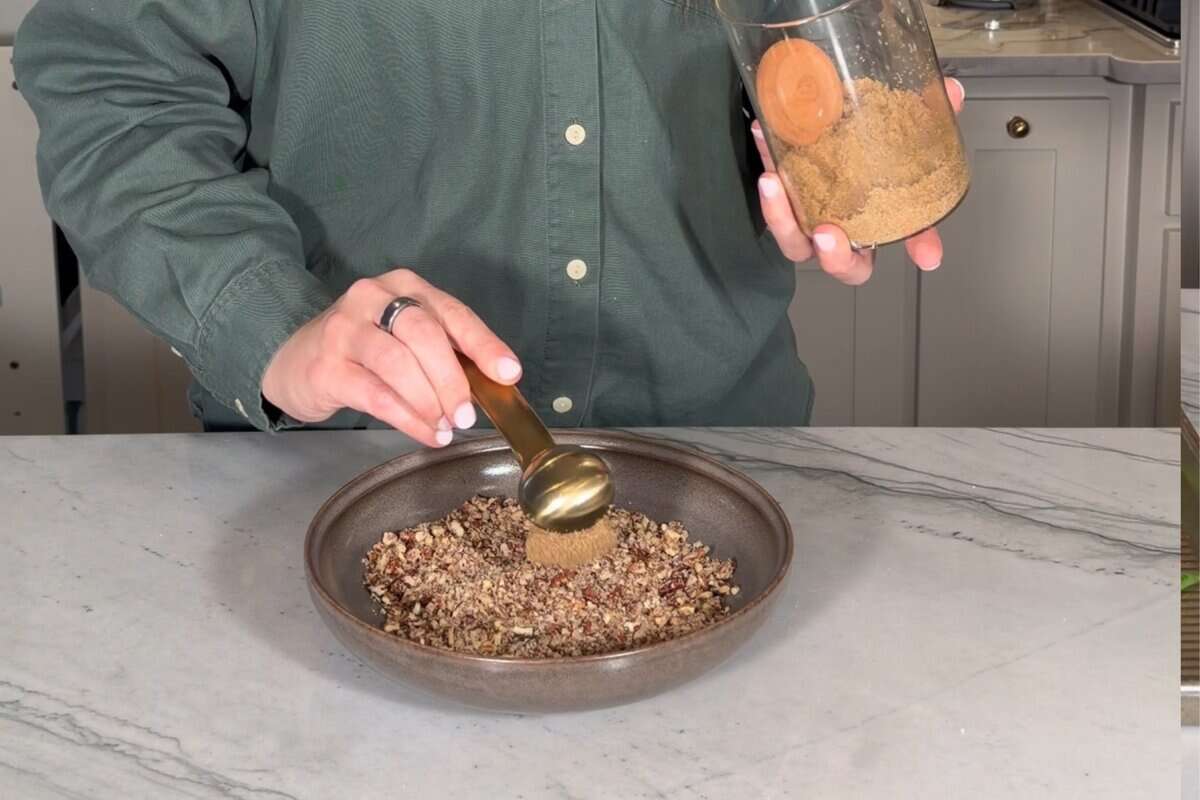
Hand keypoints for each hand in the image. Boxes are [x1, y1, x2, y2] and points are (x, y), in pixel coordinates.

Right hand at [261, 269, 521, 446]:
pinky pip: (376, 396)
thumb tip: (495, 382)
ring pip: (398, 364)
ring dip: (429, 402)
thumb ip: (445, 349)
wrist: (295, 360)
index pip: (452, 313)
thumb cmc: (365, 349)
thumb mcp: (405, 335)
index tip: (509, 373)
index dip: (483, 344)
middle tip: (467, 415)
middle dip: (452, 379)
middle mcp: (373, 299)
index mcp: (404, 286)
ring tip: (447, 428)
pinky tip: (426, 434)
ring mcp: (345, 330)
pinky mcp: (327, 367)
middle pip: (423, 334)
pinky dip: (408, 419)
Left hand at [754, 77, 965, 285]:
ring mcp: (809, 222)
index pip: (909, 238)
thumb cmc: (859, 144)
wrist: (816, 122)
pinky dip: (766, 167)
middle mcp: (843, 230)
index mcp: (877, 222)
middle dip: (836, 256)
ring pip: (793, 241)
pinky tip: (764, 137)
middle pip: (843, 263)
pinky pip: (771, 195)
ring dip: (782, 217)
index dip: (921, 247)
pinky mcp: (780, 201)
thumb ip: (923, 116)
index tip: (929, 256)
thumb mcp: (895, 128)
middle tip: (828, 235)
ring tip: (773, 184)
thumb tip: (949, 92)